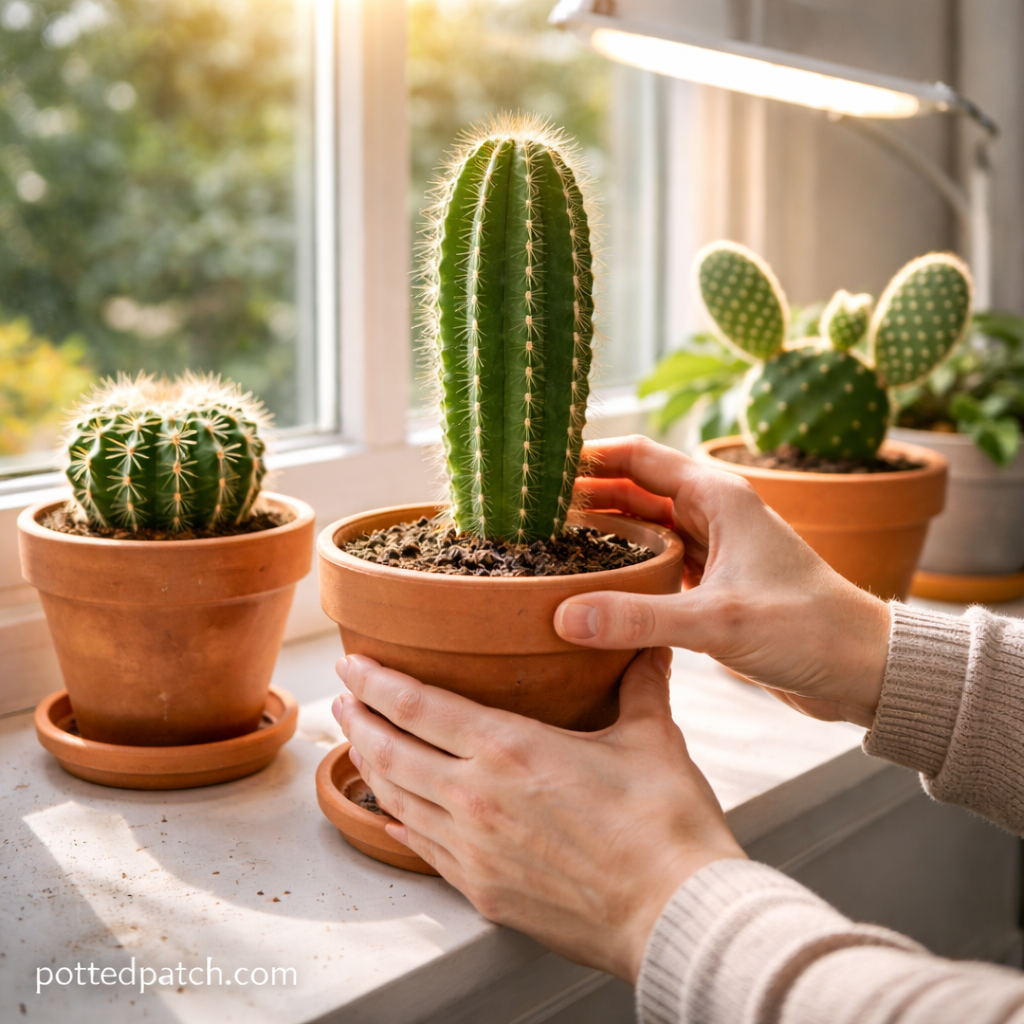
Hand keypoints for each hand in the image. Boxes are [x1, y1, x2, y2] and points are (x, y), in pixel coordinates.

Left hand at [333, 649, 744, 982]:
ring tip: (356, 744)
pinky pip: (424, 851)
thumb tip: (648, 648)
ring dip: (370, 769)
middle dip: (359, 720)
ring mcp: (474, 851)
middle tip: (342, 698)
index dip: (377, 682)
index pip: (419, 706)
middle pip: (392, 753)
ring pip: (399, 802)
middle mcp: (477, 798)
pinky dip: (399, 826)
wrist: (675, 914)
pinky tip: (391, 818)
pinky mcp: (484, 892)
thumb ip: (641, 686)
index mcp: (510, 749)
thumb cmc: (664, 826)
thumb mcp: (652, 739)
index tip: (352, 664)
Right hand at [561, 436, 890, 726]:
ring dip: (604, 531)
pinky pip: (659, 564)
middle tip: (531, 511)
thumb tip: (563, 616)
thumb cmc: (810, 629)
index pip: (638, 456)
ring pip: (645, 527)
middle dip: (586, 494)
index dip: (588, 456)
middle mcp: (714, 514)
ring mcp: (714, 550)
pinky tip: (595, 583)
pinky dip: (626, 566)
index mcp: (718, 496)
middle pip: (634, 489)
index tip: (540, 467)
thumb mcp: (719, 622)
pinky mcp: (715, 585)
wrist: (865, 670)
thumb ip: (639, 617)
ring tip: (550, 542)